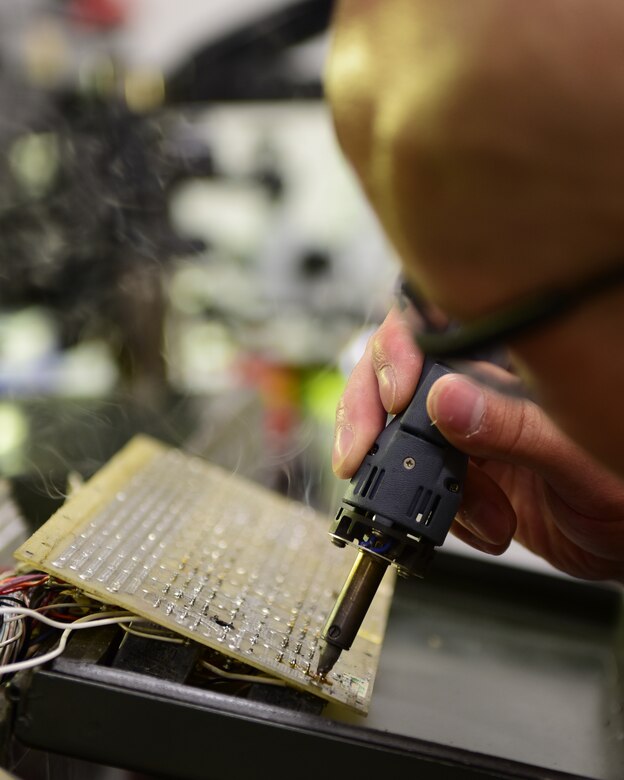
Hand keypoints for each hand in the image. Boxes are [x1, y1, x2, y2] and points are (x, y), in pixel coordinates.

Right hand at [333, 309, 623, 581]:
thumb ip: (515, 428)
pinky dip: (442, 513)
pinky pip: (420, 481)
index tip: (393, 399)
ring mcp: (469, 427)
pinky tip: (490, 523)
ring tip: (481, 511)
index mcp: (515, 355)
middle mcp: (483, 382)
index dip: (397, 349)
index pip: (431, 320)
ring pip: (401, 434)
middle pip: (396, 374)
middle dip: (371, 418)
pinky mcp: (464, 467)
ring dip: (419, 482)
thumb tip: (446, 401)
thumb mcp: (580, 458)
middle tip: (360, 457)